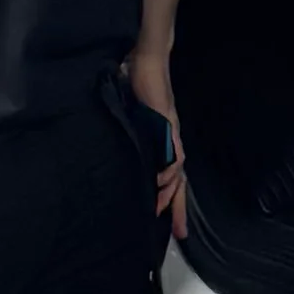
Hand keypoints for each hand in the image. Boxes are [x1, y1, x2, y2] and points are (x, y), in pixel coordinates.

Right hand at [124, 46, 189, 243]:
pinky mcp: (167, 121)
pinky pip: (171, 149)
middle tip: (179, 234)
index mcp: (163, 142)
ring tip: (162, 212)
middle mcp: (170, 141)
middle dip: (178, 209)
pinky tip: (163, 181)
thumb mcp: (132, 116)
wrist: (146, 59)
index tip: (168, 226)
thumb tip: (114, 149)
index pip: (170, 177)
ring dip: (171, 193)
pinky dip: (168, 167)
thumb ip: (129, 133)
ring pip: (177, 170)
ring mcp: (170, 132)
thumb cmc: (137, 84)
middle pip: (179, 182)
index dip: (170, 201)